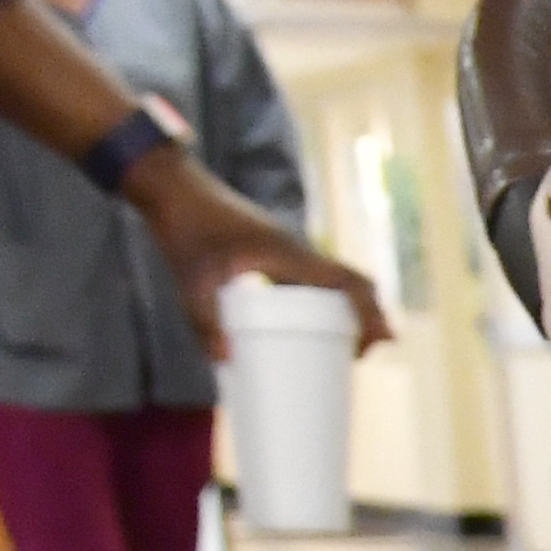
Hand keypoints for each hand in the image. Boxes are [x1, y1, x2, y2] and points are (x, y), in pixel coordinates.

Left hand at [130, 152, 391, 357]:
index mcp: (286, 254)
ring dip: (348, 310)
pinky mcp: (273, 252)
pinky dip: (324, 302)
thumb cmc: (182, 228)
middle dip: (366, 317)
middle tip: (361, 355)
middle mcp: (295, 251)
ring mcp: (285, 250)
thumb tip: (226, 363)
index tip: (378, 341)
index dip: (369, 310)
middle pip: (349, 282)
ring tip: (344, 346)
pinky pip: (312, 279)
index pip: (346, 280)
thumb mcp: (190, 279)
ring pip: (333, 280)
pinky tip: (311, 324)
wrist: (172, 187)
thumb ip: (205, 322)